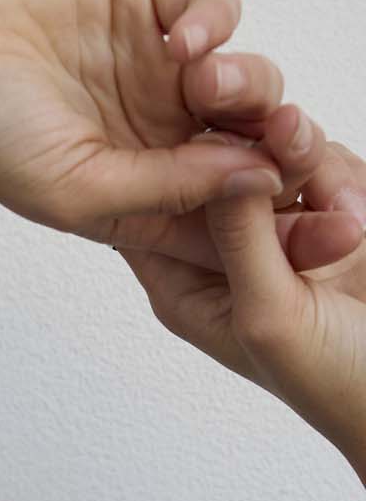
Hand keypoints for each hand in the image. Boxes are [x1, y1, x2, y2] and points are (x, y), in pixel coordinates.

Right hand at [0, 0, 332, 272]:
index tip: (320, 230)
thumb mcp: (80, 191)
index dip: (280, 225)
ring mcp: (156, 71)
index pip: (230, 219)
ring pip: (246, 78)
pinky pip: (216, 10)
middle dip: (283, 147)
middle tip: (288, 143)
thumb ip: (172, 191)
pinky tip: (183, 42)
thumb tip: (261, 185)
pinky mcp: (147, 3)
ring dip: (247, 85)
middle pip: (253, 146)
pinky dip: (216, 23)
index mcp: (141, 199)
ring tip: (205, 86)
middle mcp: (156, 138)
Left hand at [113, 141, 365, 478]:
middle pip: (219, 166)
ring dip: (312, 164)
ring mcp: (281, 233)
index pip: (156, 207)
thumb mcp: (268, 315)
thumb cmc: (331, 381)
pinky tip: (361, 214)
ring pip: (279, 157)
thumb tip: (213, 162)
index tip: (197, 119)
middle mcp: (227, 253)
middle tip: (286, 127)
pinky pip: (329, 167)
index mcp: (186, 285)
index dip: (169, 160)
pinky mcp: (332, 218)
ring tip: (346, 206)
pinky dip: (346, 180)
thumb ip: (238, 238)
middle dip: (255, 146)